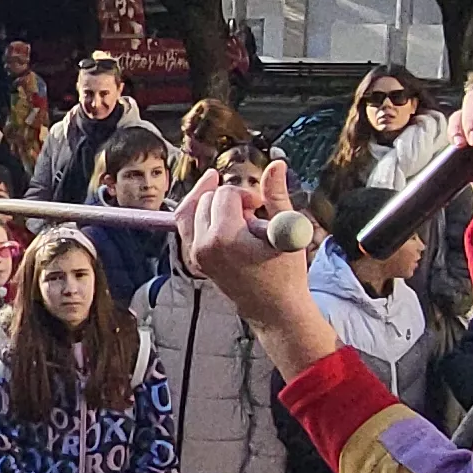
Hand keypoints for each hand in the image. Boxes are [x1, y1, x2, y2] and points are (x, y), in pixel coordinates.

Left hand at [174, 161, 338, 381]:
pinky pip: (184, 224)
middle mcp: (203, 246)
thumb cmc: (286, 273)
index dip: (247, 194)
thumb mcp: (287, 231)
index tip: (262, 208)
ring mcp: (195, 254)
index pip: (226, 194)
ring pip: (192, 208)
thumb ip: (277, 195)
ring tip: (239, 218)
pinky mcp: (194, 260)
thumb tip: (276, 164)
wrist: (274, 309)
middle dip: (230, 200)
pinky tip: (214, 210)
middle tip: (252, 216)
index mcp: (224, 238)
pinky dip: (197, 213)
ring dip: (214, 205)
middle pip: (208, 198)